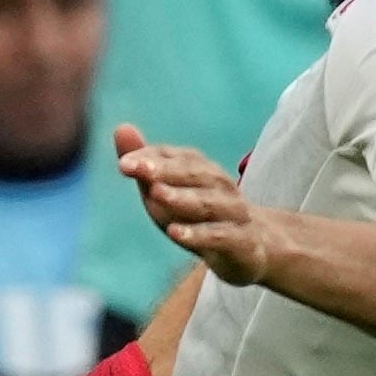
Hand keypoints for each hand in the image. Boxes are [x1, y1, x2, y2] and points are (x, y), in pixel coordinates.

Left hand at [116, 124, 283, 284]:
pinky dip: (198, 234)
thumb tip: (121, 128)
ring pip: (208, 202)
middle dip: (166, 170)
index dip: (151, 158)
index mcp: (202, 170)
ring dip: (181, 198)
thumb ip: (146, 166)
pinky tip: (174, 233)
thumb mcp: (169, 191)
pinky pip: (219, 235)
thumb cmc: (201, 216)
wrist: (255, 247)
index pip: (176, 157)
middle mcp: (220, 186)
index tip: (124, 163)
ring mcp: (233, 212)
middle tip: (140, 169)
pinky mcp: (241, 241)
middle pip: (195, 174)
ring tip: (156, 194)